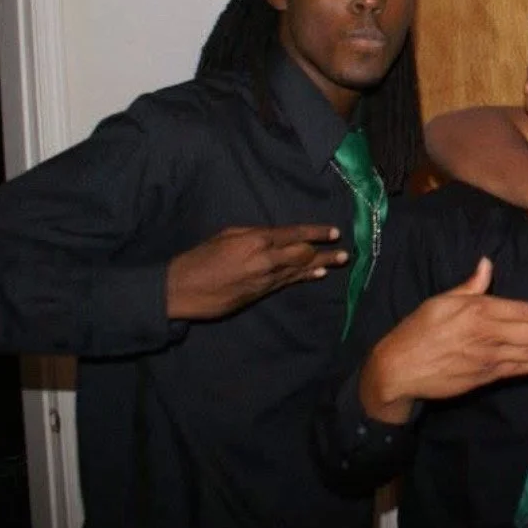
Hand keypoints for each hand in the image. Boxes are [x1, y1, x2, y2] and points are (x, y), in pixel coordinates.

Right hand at [166, 225, 347, 318]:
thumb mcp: (227, 235)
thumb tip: (274, 235)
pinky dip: (305, 277)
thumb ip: (254, 234)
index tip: (334, 233)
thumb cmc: (201, 257)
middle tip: (345, 252)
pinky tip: (318, 274)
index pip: (295, 234)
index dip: (317, 233)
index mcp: (256, 240)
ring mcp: (265, 279)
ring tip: (340, 261)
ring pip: (299, 269)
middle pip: (303, 253)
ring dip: (321, 265)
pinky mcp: (260, 294)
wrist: (182, 289)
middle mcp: (265, 259)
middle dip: (324, 251)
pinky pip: (288, 283)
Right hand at [358, 258, 527, 422]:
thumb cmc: (418, 330)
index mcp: (478, 311)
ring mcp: (489, 359)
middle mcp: (488, 335)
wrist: (399, 369)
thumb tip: (487, 263)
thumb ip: (470, 285)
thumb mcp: (441, 301)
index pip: (523, 312)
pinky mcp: (486, 377)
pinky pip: (520, 371)